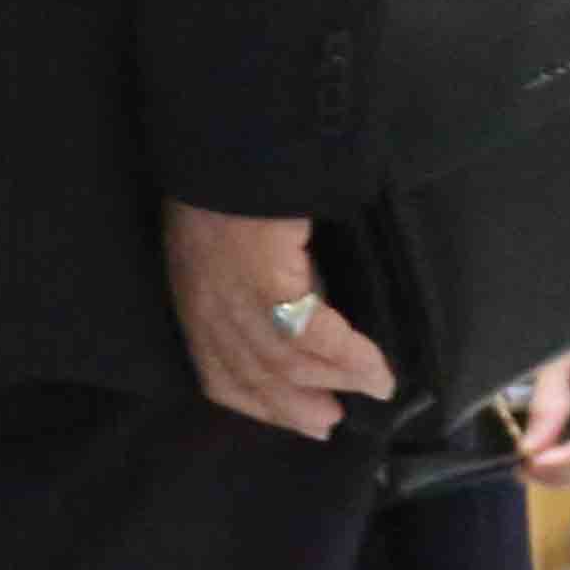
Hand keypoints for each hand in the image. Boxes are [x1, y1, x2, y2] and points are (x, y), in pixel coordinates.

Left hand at [162, 203, 399, 440]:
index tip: (292, 421)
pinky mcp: (264, 284)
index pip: (219, 376)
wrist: (223, 145)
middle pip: (255, 379)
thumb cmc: (222, 183)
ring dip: (337, 382)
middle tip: (329, 424)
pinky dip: (350, 356)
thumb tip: (292, 304)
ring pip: (289, 365)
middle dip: (293, 409)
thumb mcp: (214, 245)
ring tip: (375, 388)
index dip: (256, 405)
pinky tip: (375, 366)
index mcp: (193, 303)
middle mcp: (209, 313)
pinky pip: (314, 335)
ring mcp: (234, 302)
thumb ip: (239, 281)